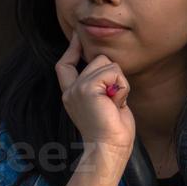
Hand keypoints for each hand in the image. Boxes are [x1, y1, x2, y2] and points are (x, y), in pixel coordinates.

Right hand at [55, 28, 134, 154]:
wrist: (109, 149)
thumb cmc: (112, 131)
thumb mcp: (103, 102)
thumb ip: (100, 85)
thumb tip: (108, 65)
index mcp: (72, 94)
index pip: (64, 64)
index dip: (72, 49)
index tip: (77, 36)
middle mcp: (71, 90)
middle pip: (98, 59)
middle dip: (114, 75)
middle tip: (114, 101)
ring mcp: (78, 88)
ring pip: (108, 64)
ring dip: (119, 82)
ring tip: (115, 103)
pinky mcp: (87, 88)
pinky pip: (113, 73)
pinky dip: (121, 87)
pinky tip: (116, 103)